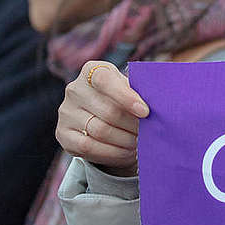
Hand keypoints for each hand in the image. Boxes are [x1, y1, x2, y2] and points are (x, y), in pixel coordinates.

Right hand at [56, 60, 148, 175]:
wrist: (102, 118)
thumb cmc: (124, 99)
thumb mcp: (131, 89)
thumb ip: (141, 92)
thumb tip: (161, 104)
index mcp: (93, 71)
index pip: (106, 80)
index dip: (127, 97)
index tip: (146, 112)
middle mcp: (75, 89)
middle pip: (108, 111)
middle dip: (133, 126)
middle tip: (149, 134)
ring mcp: (66, 112)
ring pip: (100, 131)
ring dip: (126, 141)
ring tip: (140, 144)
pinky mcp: (62, 133)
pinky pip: (88, 147)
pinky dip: (112, 152)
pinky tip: (127, 153)